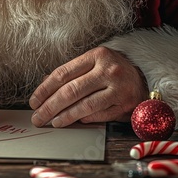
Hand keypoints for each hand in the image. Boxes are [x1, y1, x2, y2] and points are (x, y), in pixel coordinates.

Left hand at [29, 46, 146, 126]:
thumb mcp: (92, 64)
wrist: (144, 80)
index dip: (44, 89)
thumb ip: (70, 73)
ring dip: (65, 116)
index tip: (34, 101)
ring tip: (53, 122)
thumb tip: (44, 84)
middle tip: (38, 117)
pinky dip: (83, 119)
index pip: (63, 73)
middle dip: (50, 107)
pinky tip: (73, 122)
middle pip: (71, 91)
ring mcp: (118, 88)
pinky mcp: (125, 104)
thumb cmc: (112, 72)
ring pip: (84, 106)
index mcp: (96, 56)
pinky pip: (98, 115)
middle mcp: (108, 70)